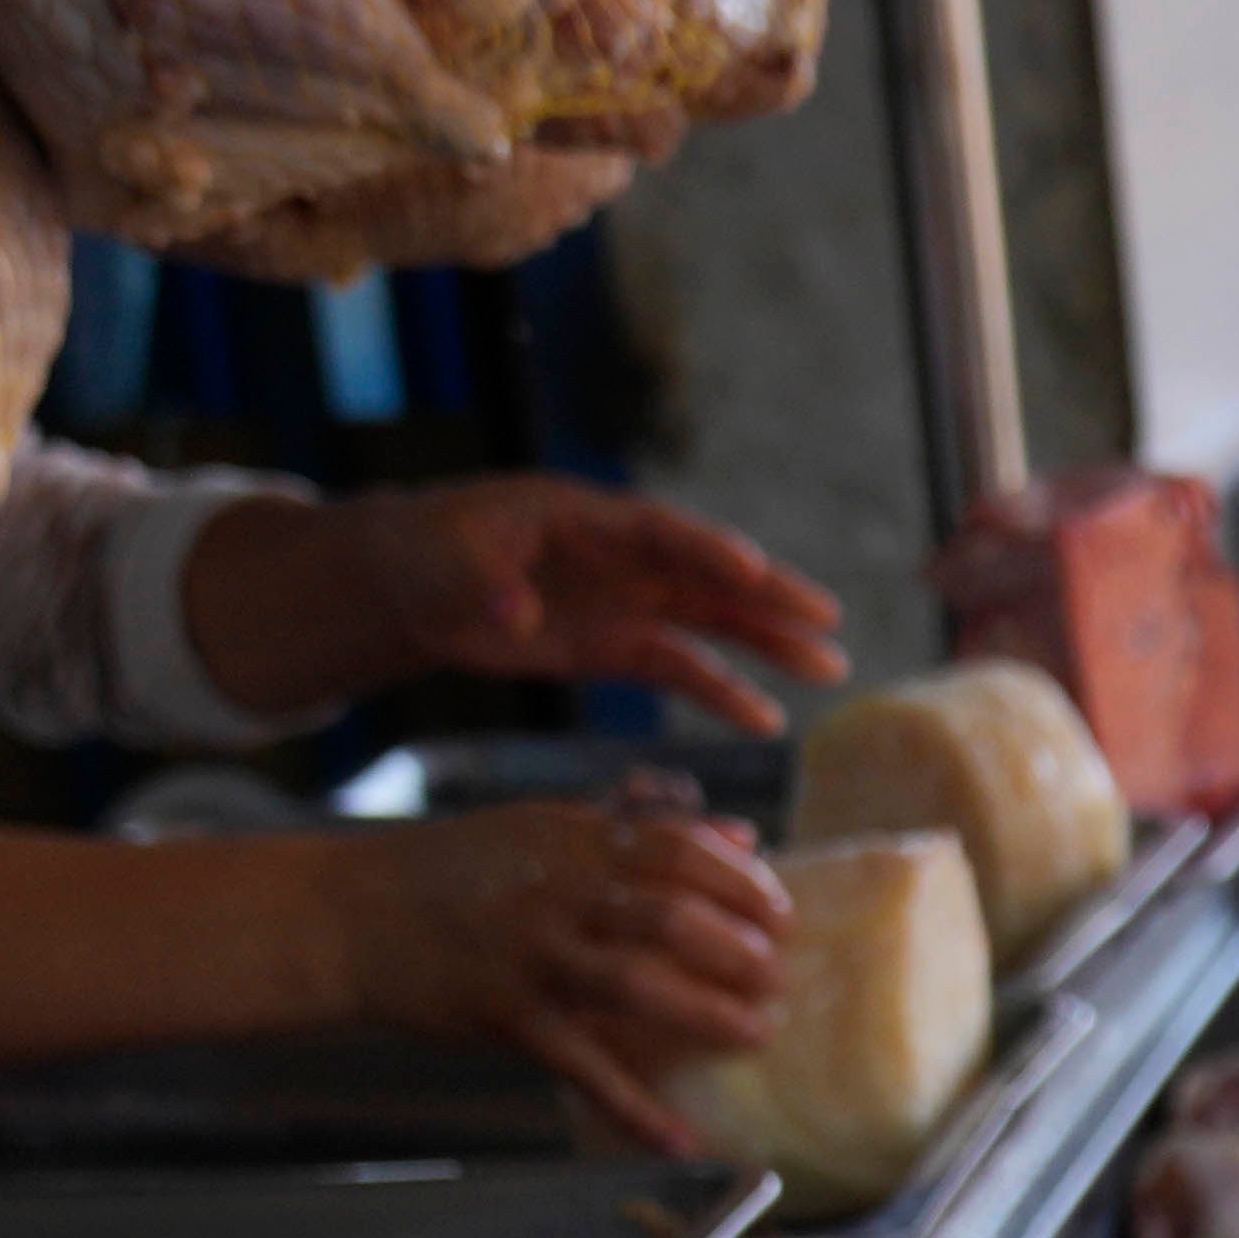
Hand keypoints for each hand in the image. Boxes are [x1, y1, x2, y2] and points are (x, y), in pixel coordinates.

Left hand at [202, 481, 846, 730]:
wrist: (411, 581)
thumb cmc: (425, 554)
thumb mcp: (441, 564)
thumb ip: (482, 584)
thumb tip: (519, 616)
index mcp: (582, 517)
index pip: (655, 529)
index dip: (703, 548)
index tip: (750, 568)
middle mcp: (618, 555)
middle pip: (705, 571)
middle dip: (766, 595)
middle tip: (826, 618)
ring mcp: (622, 599)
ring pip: (708, 620)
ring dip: (766, 644)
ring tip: (827, 669)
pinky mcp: (614, 643)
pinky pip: (679, 667)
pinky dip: (720, 691)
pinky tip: (762, 720)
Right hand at [336, 798, 792, 1159]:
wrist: (353, 915)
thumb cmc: (457, 871)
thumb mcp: (548, 831)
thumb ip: (645, 834)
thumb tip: (741, 836)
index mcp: (575, 843)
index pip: (679, 852)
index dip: (742, 887)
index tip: (780, 915)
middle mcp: (557, 895)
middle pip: (669, 919)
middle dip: (738, 954)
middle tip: (778, 979)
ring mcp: (531, 958)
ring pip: (636, 987)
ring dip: (705, 1014)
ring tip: (754, 1032)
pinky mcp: (506, 1017)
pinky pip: (582, 1068)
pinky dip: (633, 1109)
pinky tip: (680, 1140)